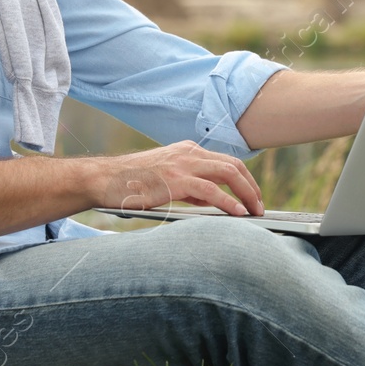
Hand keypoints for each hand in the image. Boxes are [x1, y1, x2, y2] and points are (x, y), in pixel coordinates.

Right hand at [88, 140, 263, 216]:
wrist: (104, 180)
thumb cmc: (132, 184)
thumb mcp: (167, 181)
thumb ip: (191, 188)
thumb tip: (214, 201)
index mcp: (188, 151)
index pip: (227, 162)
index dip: (245, 179)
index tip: (254, 197)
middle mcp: (189, 153)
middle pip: (234, 165)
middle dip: (252, 187)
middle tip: (260, 207)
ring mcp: (182, 164)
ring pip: (228, 173)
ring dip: (247, 194)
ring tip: (255, 212)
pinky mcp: (175, 180)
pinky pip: (211, 191)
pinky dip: (229, 202)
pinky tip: (238, 213)